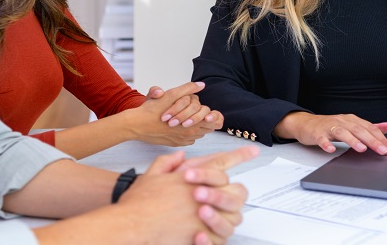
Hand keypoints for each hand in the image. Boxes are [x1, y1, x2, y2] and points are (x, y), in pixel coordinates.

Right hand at [119, 146, 257, 244]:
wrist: (132, 225)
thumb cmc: (139, 203)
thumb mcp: (152, 175)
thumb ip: (168, 162)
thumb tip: (180, 155)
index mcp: (193, 177)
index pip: (222, 162)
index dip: (240, 155)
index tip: (254, 151)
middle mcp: (203, 193)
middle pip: (234, 191)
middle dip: (231, 195)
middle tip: (222, 201)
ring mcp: (205, 215)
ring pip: (232, 217)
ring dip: (225, 218)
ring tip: (209, 220)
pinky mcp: (201, 234)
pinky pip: (220, 238)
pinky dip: (215, 238)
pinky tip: (202, 236)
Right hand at [129, 82, 222, 145]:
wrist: (137, 125)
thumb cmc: (152, 109)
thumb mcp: (171, 94)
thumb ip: (188, 89)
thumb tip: (201, 85)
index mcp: (192, 122)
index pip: (215, 121)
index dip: (214, 116)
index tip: (208, 111)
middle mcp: (189, 133)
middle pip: (208, 128)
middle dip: (205, 119)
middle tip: (199, 113)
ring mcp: (183, 140)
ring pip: (199, 134)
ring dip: (197, 126)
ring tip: (188, 118)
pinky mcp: (176, 143)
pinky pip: (189, 140)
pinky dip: (188, 133)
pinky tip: (181, 126)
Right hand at [275, 112, 386, 154]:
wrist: (306, 124)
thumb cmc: (330, 126)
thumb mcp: (351, 125)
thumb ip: (369, 127)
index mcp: (351, 120)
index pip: (369, 128)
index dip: (380, 138)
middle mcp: (341, 121)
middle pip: (358, 130)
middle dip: (371, 140)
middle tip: (382, 150)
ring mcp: (329, 127)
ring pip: (342, 132)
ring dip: (352, 140)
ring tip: (361, 149)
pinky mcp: (317, 133)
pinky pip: (322, 139)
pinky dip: (326, 144)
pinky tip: (330, 150)